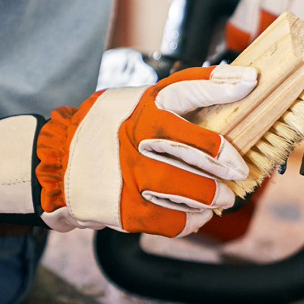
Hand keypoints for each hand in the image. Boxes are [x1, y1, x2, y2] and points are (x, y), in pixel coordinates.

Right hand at [0, 65, 256, 236]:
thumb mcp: (130, 104)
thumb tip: (229, 88)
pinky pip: (171, 220)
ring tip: (220, 197)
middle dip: (223, 159)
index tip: (250, 82)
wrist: (53, 166)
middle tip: (239, 168)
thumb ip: (170, 101)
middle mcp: (135, 138)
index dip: (220, 85)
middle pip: (193, 148)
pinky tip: (198, 215)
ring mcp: (129, 175)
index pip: (186, 89)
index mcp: (141, 106)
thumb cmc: (104, 132)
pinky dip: (191, 220)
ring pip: (187, 189)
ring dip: (211, 195)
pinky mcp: (124, 209)